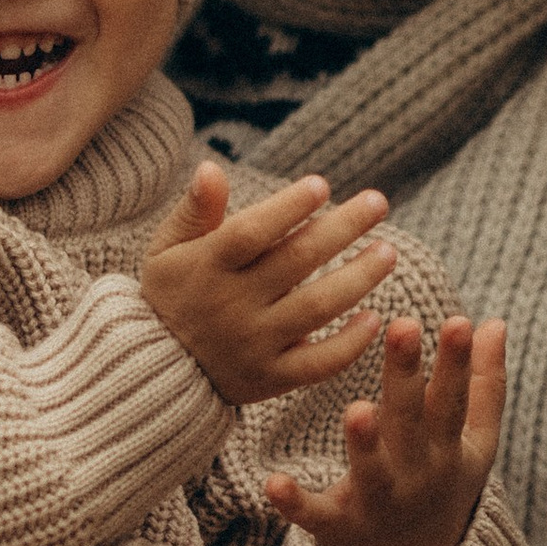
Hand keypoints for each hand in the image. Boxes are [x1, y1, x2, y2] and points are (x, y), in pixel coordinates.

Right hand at [141, 162, 396, 404]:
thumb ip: (194, 211)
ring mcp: (253, 344)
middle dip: (342, 228)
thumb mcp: (166, 249)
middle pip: (296, 261)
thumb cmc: (172, 294)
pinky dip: (349, 344)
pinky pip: (318, 364)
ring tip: (388, 252)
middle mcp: (232, 304)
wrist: (157, 369)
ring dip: (358, 278)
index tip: (322, 185)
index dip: (288, 207)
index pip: (251, 232)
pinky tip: (373, 319)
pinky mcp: (270, 377)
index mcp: (207, 266)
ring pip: (316, 308)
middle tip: (378, 202)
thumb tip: (211, 168)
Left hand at [266, 311, 506, 545]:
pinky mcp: (339, 527)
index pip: (453, 400)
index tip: (459, 321)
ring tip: (357, 411)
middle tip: (403, 327)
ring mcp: (378, 503)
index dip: (458, 363)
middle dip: (407, 377)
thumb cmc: (443, 483)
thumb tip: (494, 322)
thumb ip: (484, 384)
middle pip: (412, 421)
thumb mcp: (475, 443)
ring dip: (365, 444)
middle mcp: (416, 474)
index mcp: (446, 449)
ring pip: (372, 471)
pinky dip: (296, 502)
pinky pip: (317, 515)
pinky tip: (274, 482)